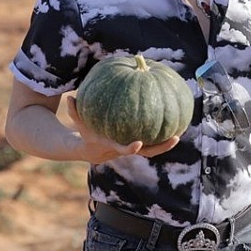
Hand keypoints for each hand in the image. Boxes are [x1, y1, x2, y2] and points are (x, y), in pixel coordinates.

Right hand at [66, 96, 180, 161]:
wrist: (91, 151)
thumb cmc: (86, 133)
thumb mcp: (79, 123)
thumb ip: (74, 112)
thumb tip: (69, 97)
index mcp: (113, 147)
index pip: (123, 150)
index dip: (131, 148)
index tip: (139, 143)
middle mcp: (127, 150)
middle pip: (147, 153)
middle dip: (161, 148)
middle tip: (175, 138)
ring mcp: (134, 149)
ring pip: (153, 150)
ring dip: (166, 144)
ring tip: (180, 133)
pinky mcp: (138, 147)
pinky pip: (152, 142)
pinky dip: (162, 136)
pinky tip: (174, 123)